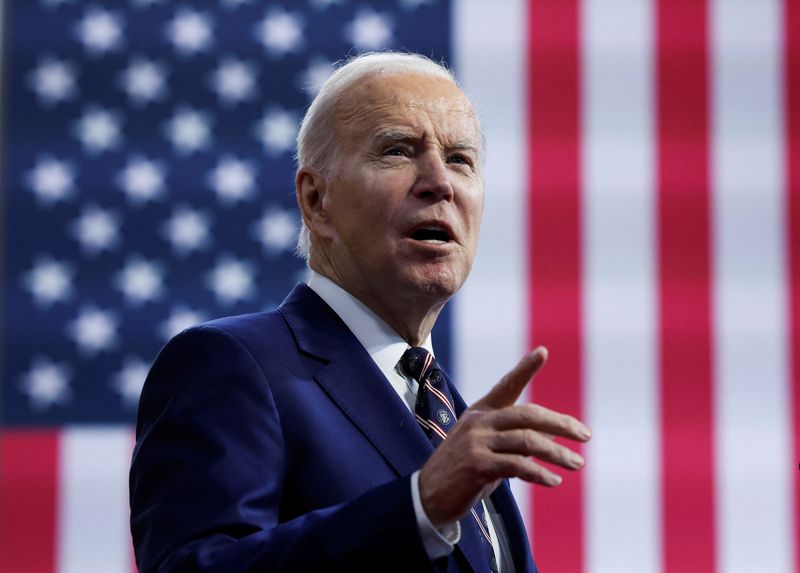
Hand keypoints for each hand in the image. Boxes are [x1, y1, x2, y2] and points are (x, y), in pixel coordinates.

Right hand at [418, 347, 590, 526]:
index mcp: (481, 412)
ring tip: (577, 464)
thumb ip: (518, 440)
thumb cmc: (464, 472)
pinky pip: (517, 466)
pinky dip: (540, 474)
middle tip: (585, 436)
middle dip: (561, 424)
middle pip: (528, 415)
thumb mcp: (491, 450)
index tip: (542, 351)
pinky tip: (554, 481)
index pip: (507, 385)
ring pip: (528, 441)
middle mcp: (479, 421)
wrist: (428, 496)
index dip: (525, 368)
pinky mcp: (477, 464)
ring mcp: (476, 442)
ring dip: (557, 454)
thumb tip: (555, 437)